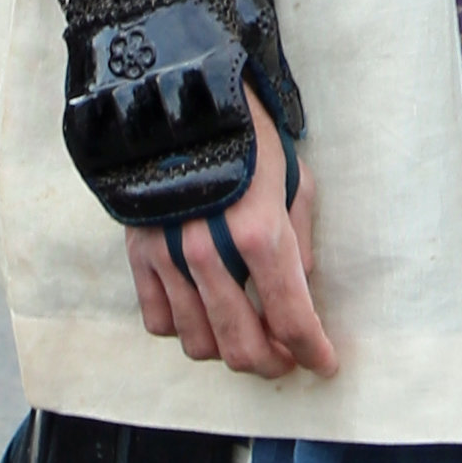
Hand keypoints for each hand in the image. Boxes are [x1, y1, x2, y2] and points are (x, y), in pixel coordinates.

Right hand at [126, 133, 340, 380]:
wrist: (179, 99)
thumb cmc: (248, 136)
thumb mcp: (295, 183)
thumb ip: (300, 245)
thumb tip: (300, 293)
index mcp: (258, 234)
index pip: (291, 320)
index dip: (313, 352)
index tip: (324, 364)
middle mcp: (208, 254)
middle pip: (241, 347)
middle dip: (272, 363)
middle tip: (286, 358)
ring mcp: (167, 257)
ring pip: (198, 343)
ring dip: (228, 350)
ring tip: (246, 333)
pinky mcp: (137, 254)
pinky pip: (158, 321)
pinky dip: (185, 328)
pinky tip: (204, 312)